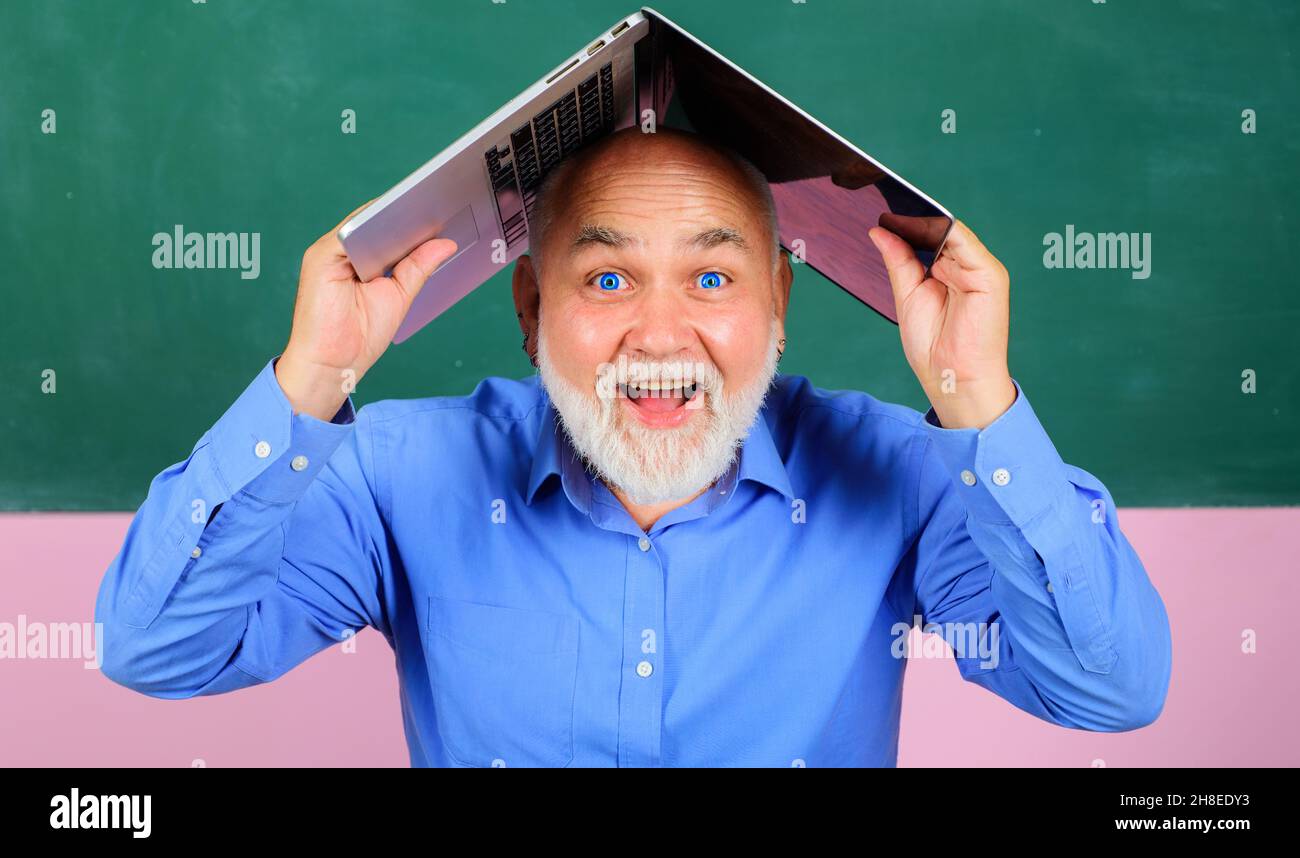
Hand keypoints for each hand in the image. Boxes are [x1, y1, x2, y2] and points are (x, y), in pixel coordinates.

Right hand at [276, 205, 457, 419]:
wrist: (332, 365)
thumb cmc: (358, 337)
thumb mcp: (399, 296)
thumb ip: (418, 267)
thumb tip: (445, 243)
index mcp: (359, 260)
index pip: (386, 231)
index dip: (413, 222)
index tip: (444, 212)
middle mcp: (342, 252)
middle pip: (375, 223)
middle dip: (406, 215)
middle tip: (442, 205)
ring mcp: (329, 252)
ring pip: (363, 223)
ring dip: (392, 217)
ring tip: (427, 210)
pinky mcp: (320, 256)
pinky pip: (349, 232)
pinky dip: (372, 227)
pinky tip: (398, 225)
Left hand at [869, 216, 1015, 429]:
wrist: (953, 378)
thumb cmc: (933, 346)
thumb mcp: (908, 296)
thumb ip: (899, 262)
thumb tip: (879, 232)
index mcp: (947, 271)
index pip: (929, 237)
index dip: (907, 224)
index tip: (879, 210)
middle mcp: (965, 266)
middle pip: (940, 231)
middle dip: (913, 219)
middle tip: (881, 205)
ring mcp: (980, 269)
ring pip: (952, 232)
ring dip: (926, 222)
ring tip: (895, 213)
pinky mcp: (990, 276)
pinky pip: (967, 244)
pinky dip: (945, 231)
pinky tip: (923, 225)